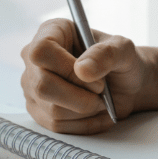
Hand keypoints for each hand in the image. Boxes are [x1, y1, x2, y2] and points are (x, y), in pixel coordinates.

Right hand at [20, 19, 150, 133]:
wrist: (124, 85)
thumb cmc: (121, 61)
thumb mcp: (123, 50)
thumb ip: (106, 54)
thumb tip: (82, 70)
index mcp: (51, 32)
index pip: (40, 51)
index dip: (65, 68)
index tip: (91, 75)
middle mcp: (34, 59)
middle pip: (42, 85)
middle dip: (80, 96)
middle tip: (101, 90)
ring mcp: (33, 86)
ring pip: (52, 110)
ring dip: (85, 110)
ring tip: (101, 100)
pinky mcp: (39, 110)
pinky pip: (57, 125)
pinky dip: (84, 123)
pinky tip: (96, 112)